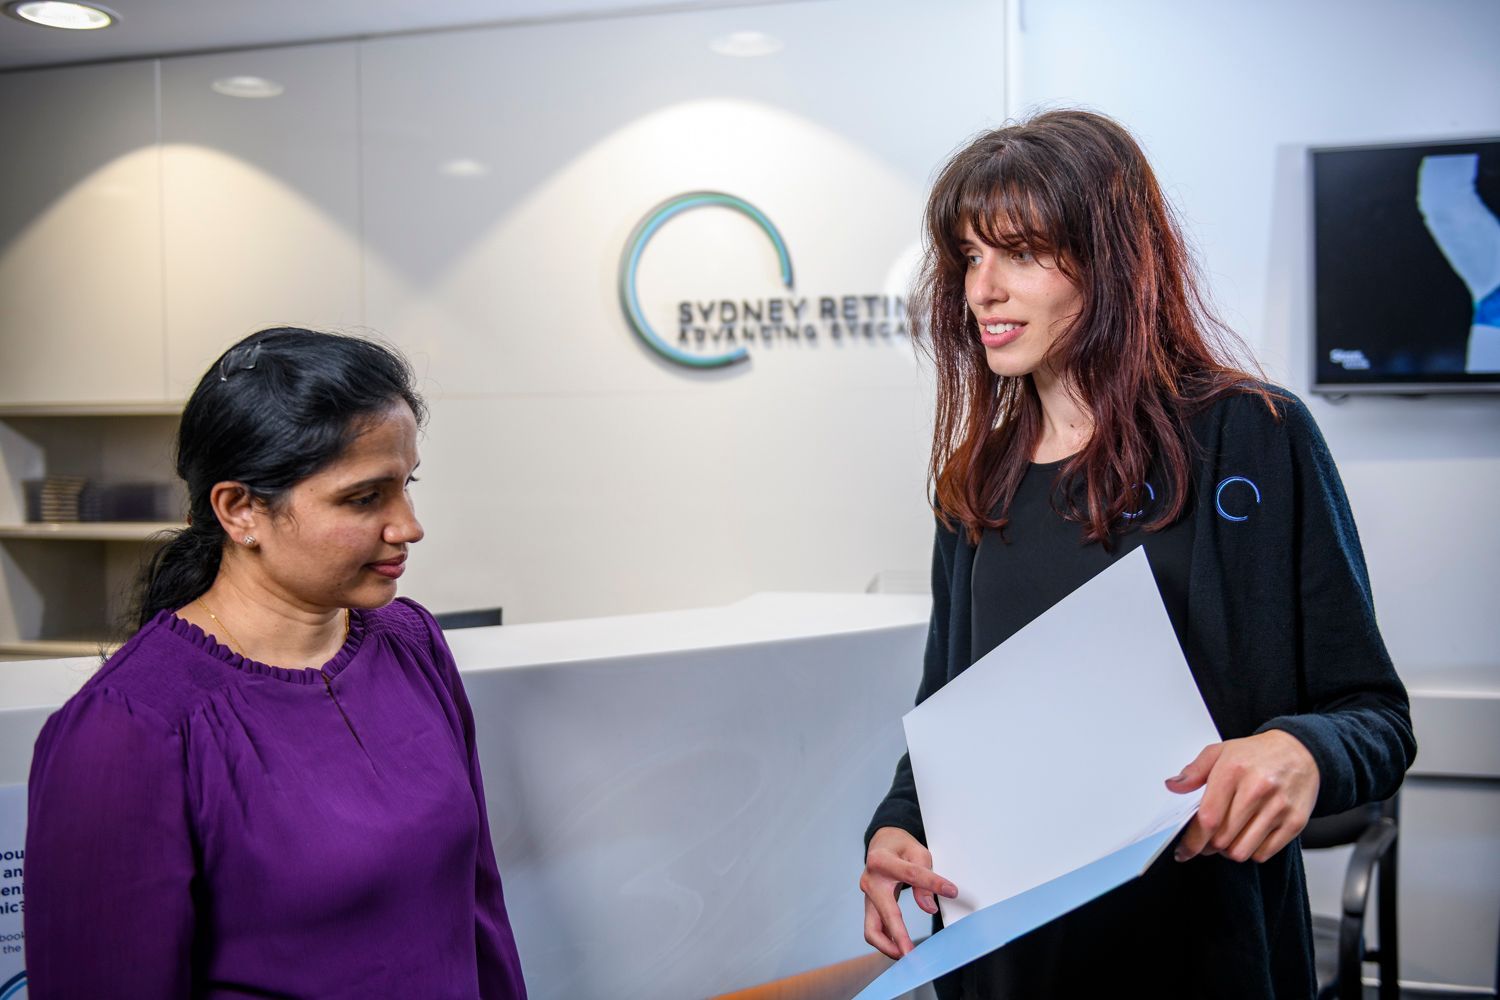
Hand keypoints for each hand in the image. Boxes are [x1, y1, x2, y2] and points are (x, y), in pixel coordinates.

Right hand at [859, 826, 957, 958]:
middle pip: (883, 912)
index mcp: (882, 861)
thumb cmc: (900, 848)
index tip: (952, 891)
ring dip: (888, 946)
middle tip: (912, 954)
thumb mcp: (917, 853)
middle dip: (898, 935)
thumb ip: (924, 877)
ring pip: (871, 929)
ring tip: (908, 956)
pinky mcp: (870, 908)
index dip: (932, 884)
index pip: (910, 875)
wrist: (882, 845)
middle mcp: (870, 881)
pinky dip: (887, 942)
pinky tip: (902, 948)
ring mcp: (867, 897)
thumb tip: (928, 907)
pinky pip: (875, 930)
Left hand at [1166, 729, 1319, 863]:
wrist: (1300, 750)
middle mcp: (1257, 789)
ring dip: (1229, 851)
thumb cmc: (1258, 754)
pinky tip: (1249, 837)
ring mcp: (1278, 807)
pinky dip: (1252, 852)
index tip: (1184, 851)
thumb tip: (1173, 786)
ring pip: (1242, 851)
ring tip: (1229, 838)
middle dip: (1209, 845)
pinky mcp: (1295, 822)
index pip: (1208, 818)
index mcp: (1233, 771)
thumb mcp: (1221, 752)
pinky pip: (1264, 853)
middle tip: (1208, 840)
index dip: (1192, 841)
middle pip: (1222, 839)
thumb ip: (1194, 771)